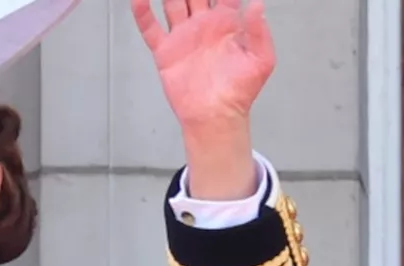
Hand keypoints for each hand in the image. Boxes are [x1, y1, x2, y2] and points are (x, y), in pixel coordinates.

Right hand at [132, 0, 275, 133]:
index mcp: (225, 22)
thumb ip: (258, 31)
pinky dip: (142, 12)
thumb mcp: (260, 60)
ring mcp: (182, 36)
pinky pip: (150, 27)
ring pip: (171, 1)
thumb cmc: (241, 91)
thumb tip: (257, 4)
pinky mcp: (166, 51)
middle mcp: (202, 24)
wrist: (217, 116)